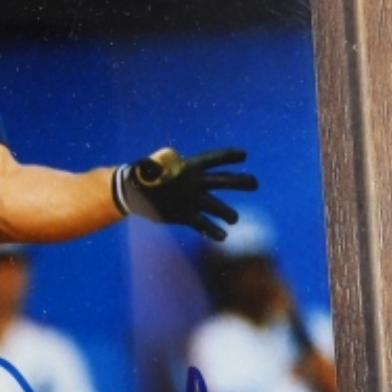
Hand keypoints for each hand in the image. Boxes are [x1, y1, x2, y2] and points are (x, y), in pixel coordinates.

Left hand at [113, 146, 257, 240]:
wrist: (136, 194)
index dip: (227, 156)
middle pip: (222, 181)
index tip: (243, 155)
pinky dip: (212, 230)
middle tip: (255, 184)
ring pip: (214, 206)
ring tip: (234, 219)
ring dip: (225, 212)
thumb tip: (148, 165)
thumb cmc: (143, 176)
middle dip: (239, 182)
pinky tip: (222, 236)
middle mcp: (196, 183)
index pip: (211, 159)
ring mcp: (193, 200)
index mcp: (188, 167)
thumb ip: (152, 167)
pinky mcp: (186, 216)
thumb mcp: (146, 169)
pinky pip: (202, 224)